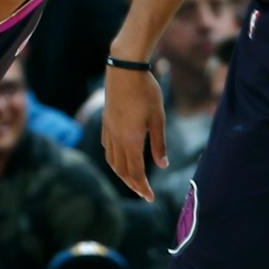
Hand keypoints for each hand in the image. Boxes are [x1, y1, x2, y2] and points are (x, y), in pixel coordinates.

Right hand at [98, 63, 166, 200]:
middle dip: (133, 184)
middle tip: (143, 194)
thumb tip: (162, 165)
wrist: (125, 70)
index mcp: (131, 140)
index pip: (136, 172)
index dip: (143, 187)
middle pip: (122, 170)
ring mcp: (109, 130)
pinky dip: (113, 159)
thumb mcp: (158, 118)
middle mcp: (117, 139)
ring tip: (132, 180)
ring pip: (112, 161)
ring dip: (122, 174)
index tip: (150, 198)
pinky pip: (107, 148)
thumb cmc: (146, 92)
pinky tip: (120, 159)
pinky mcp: (106, 122)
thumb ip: (159, 144)